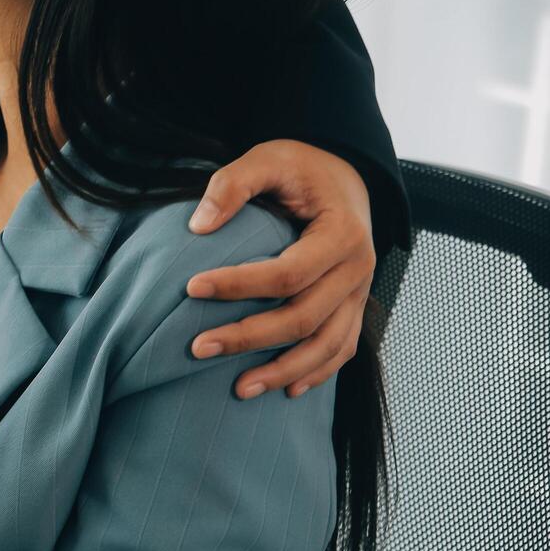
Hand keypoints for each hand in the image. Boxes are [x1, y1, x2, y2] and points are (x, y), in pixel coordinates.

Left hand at [185, 140, 374, 399]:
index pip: (287, 272)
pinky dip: (316, 373)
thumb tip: (198, 225)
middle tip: (197, 348)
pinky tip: (286, 391)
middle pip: (302, 317)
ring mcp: (359, 293)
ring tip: (238, 389)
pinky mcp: (353, 308)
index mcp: (341, 233)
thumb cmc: (301, 169)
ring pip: (326, 345)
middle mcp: (358, 268)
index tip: (191, 288)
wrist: (342, 176)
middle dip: (248, 337)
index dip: (238, 284)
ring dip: (282, 371)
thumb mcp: (267, 159)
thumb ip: (233, 184)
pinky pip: (341, 349)